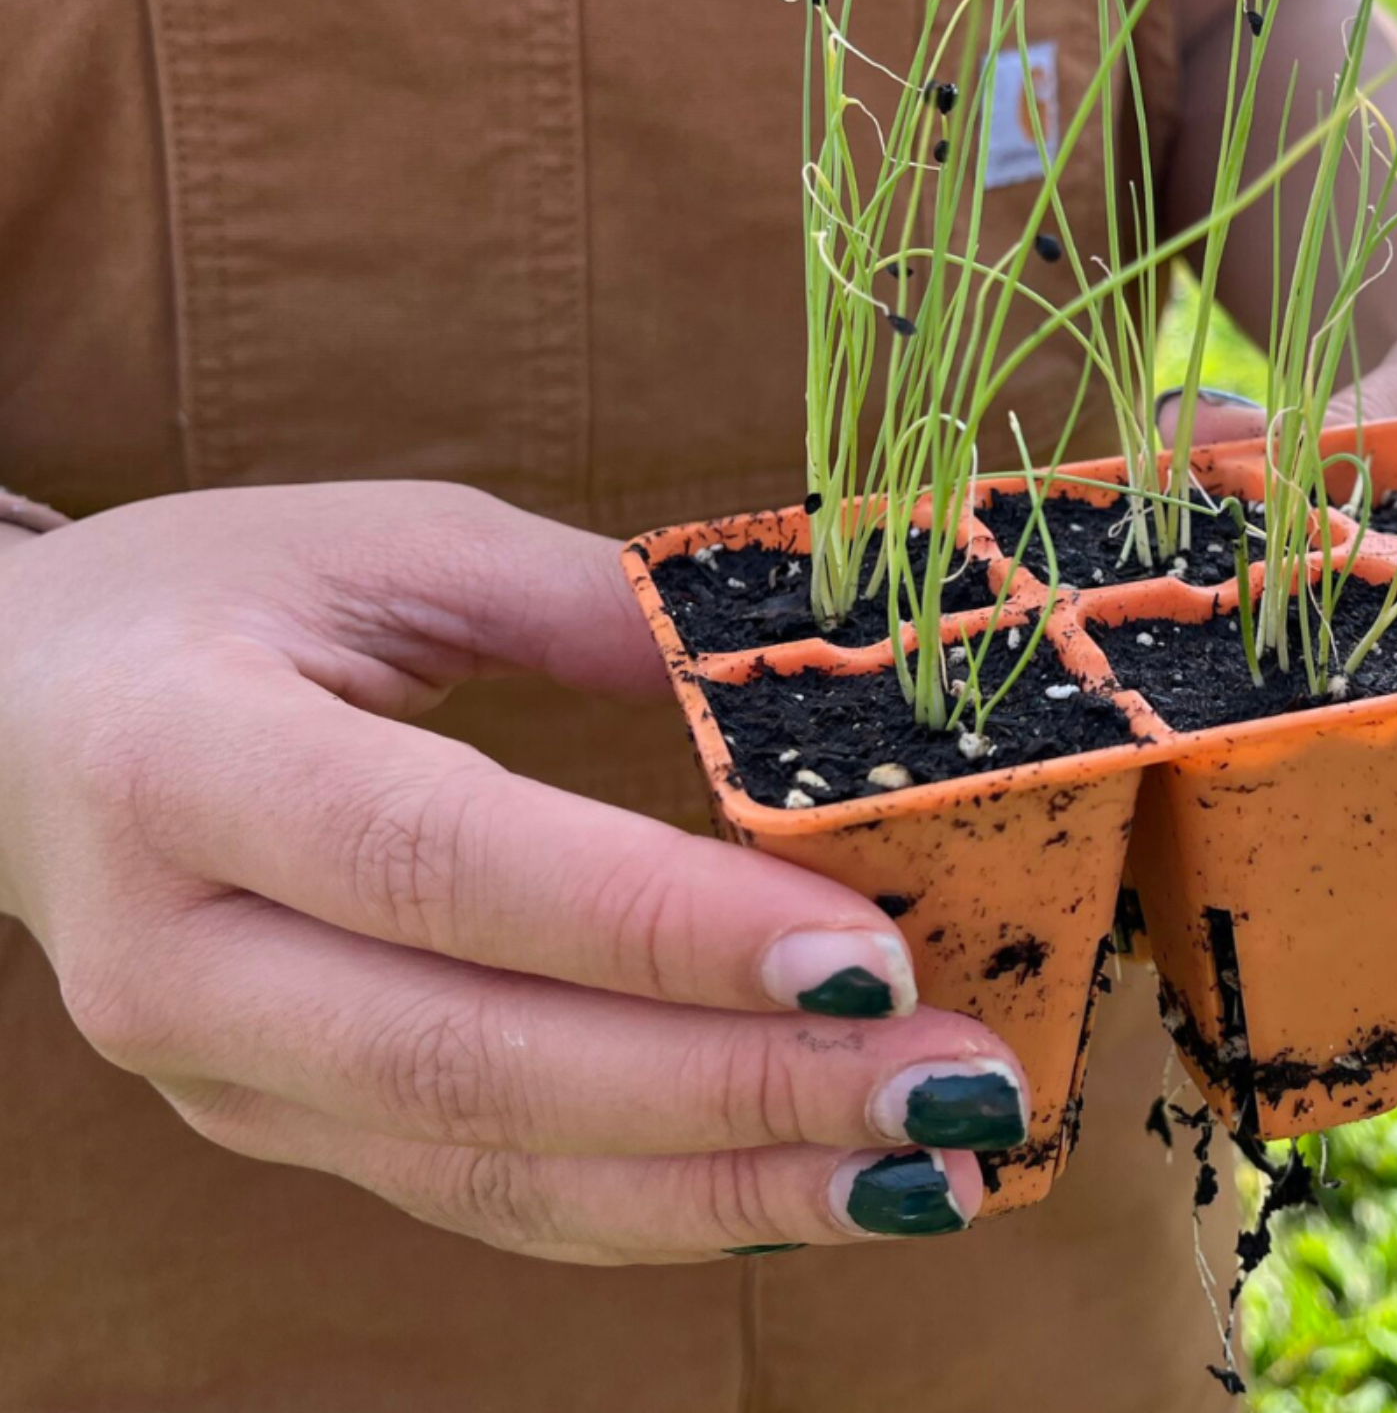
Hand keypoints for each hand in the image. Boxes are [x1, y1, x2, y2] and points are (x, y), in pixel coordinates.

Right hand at [0, 484, 1018, 1259]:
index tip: (865, 946)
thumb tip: (788, 658)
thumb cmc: (211, 605)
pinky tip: (806, 1185)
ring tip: (929, 1170)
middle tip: (948, 1078)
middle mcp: (183, 958)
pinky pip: (483, 1197)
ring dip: (728, 1187)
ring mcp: (225, 1078)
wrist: (11, 730)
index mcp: (187, 766)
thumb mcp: (375, 544)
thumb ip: (573, 596)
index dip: (656, 925)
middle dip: (735, 1089)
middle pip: (478, 1064)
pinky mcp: (282, 1130)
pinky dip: (657, 1208)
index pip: (443, 865)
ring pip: (491, 1175)